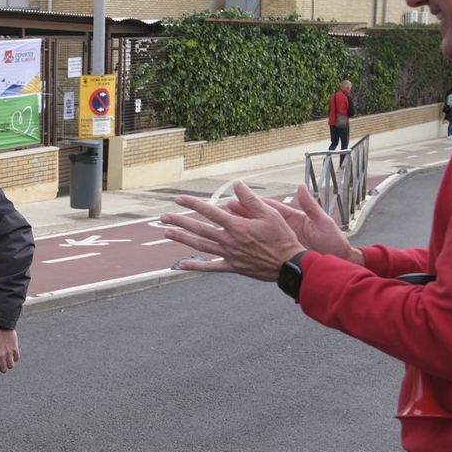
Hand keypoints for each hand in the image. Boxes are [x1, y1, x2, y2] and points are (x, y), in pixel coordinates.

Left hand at [0, 325, 18, 374]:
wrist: (2, 326)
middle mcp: (1, 356)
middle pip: (4, 369)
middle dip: (3, 368)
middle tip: (3, 365)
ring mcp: (9, 353)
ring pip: (11, 366)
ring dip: (9, 364)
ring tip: (8, 361)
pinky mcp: (15, 349)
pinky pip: (16, 359)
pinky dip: (15, 358)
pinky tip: (13, 356)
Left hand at [159, 181, 305, 280]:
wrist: (288, 264)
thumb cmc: (282, 237)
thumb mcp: (270, 213)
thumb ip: (250, 199)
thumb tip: (236, 183)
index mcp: (236, 225)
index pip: (209, 211)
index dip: (192, 204)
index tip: (178, 199)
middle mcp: (228, 240)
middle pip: (198, 229)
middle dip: (179, 221)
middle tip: (163, 216)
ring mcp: (229, 254)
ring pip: (200, 246)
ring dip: (182, 239)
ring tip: (167, 233)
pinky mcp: (232, 267)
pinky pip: (210, 267)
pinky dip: (195, 266)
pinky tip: (181, 265)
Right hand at [224, 185, 360, 264]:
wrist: (339, 262)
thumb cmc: (334, 242)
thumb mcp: (323, 222)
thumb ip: (311, 205)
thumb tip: (301, 187)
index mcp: (295, 218)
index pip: (271, 207)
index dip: (255, 202)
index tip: (239, 198)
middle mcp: (287, 228)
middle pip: (261, 220)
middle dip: (243, 214)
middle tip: (225, 209)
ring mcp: (284, 241)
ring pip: (259, 235)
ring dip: (244, 231)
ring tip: (226, 227)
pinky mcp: (284, 253)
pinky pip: (266, 250)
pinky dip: (252, 249)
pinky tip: (237, 249)